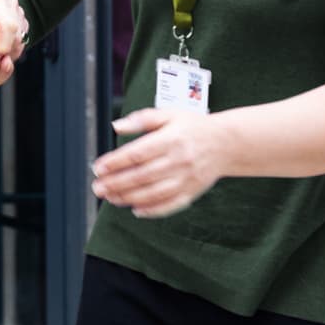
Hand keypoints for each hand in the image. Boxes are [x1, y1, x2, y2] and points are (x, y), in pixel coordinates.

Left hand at [90, 107, 224, 217]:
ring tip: (110, 197)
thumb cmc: (194, 127)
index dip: (115, 162)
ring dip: (128, 197)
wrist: (227, 143)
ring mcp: (186, 179)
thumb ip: (142, 119)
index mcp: (171, 139)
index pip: (137, 153)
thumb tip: (117, 126)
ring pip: (153, 193)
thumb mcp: (169, 114)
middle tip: (97, 187)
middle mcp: (178, 160)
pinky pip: (170, 205)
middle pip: (141, 176)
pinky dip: (152, 210)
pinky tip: (135, 209)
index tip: (98, 167)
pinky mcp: (192, 192)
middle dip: (116, 183)